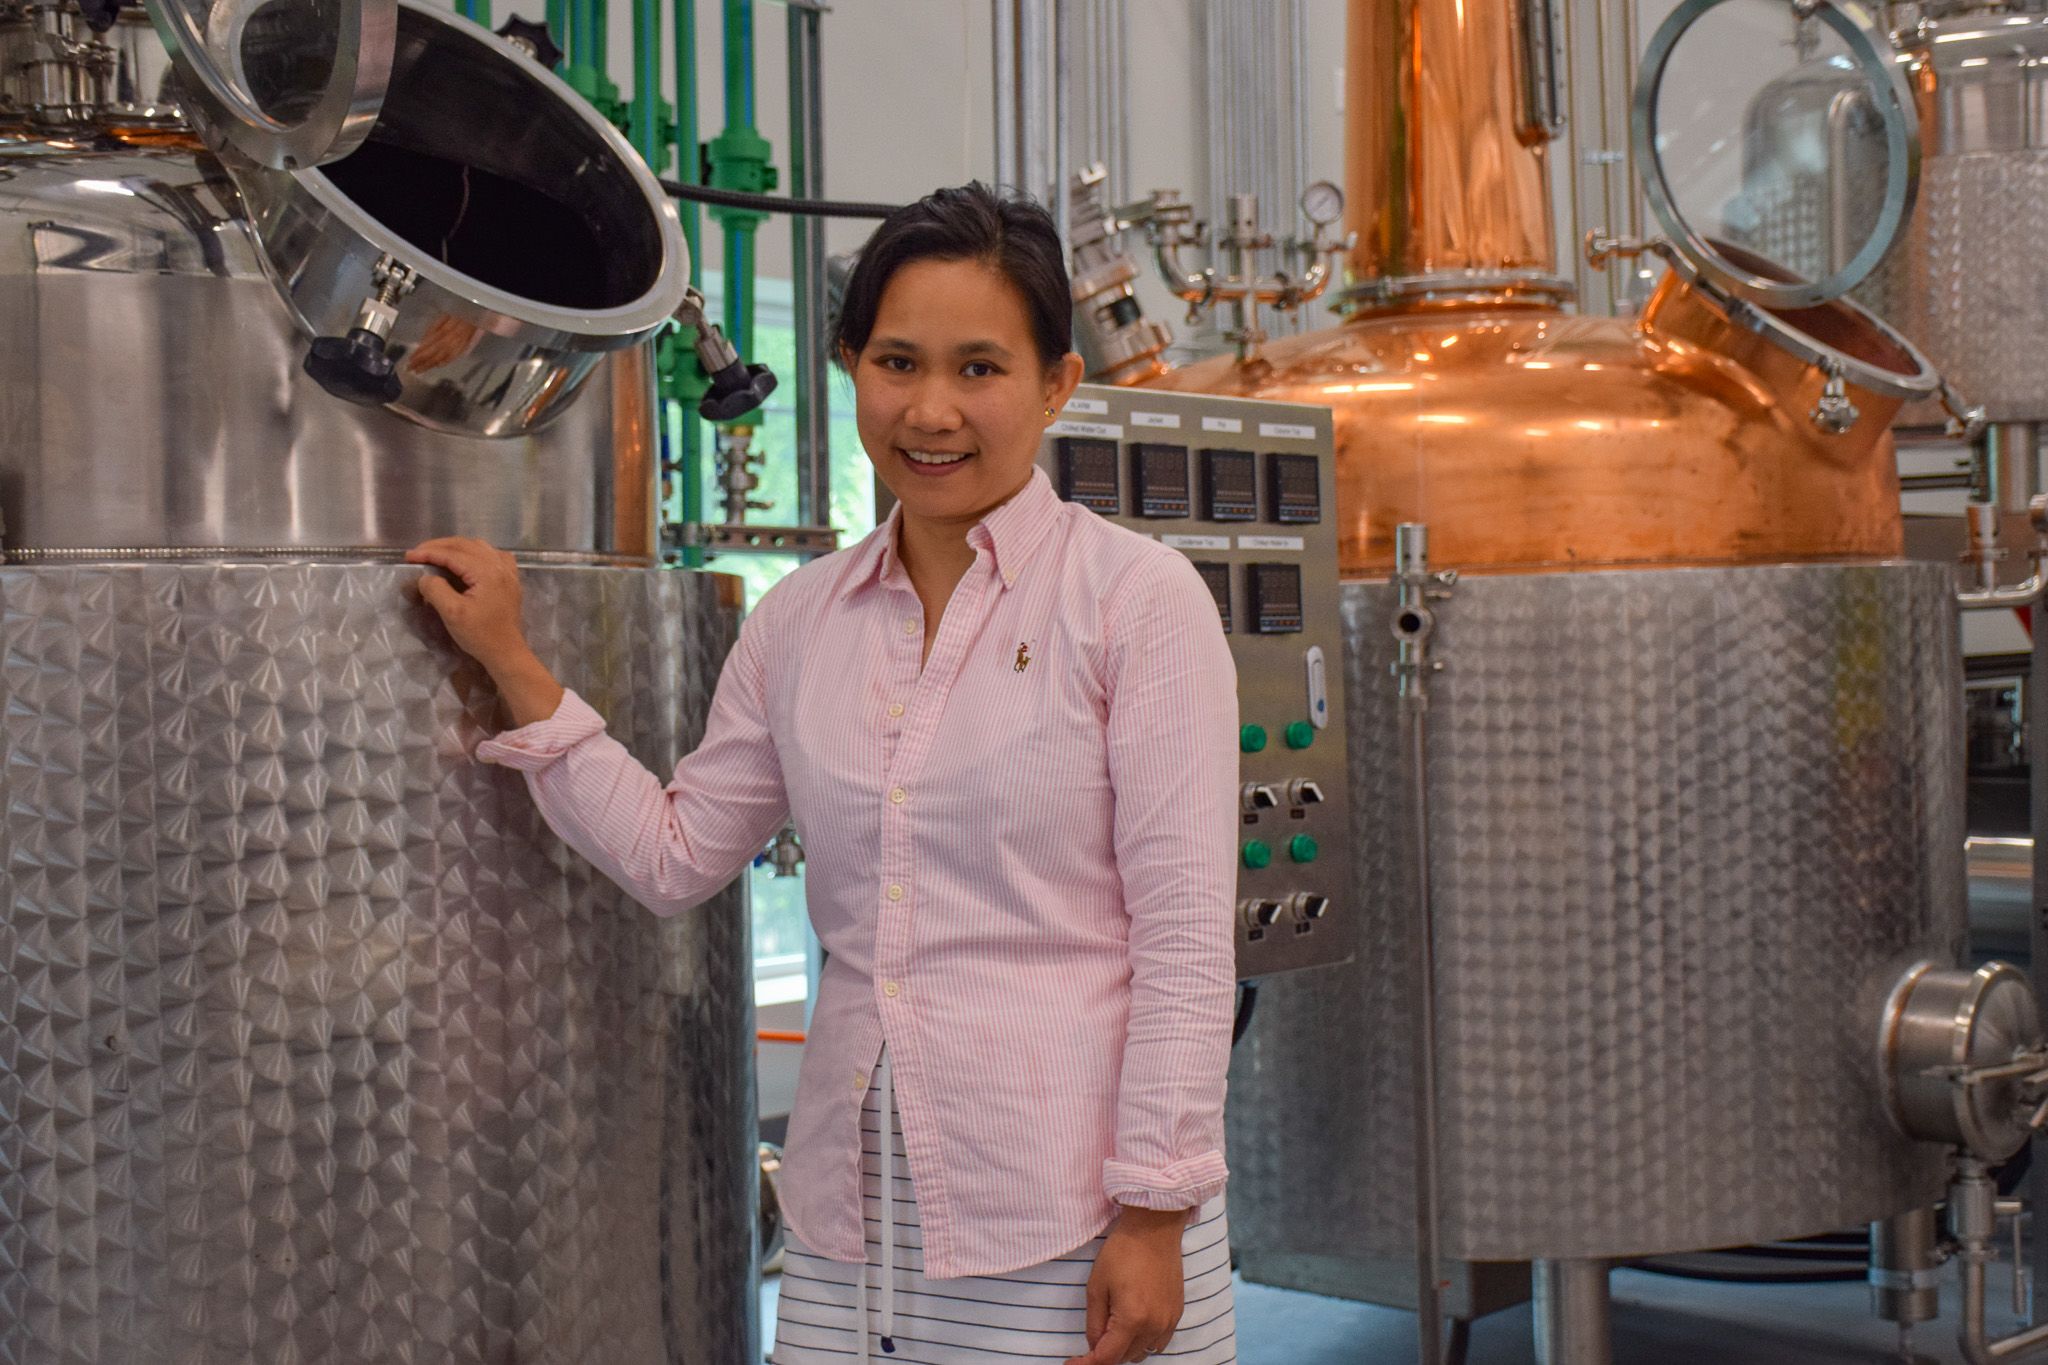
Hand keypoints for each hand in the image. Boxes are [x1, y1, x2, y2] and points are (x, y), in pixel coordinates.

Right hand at [405, 537, 564, 725]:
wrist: (506, 652)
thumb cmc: (480, 635)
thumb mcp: (452, 613)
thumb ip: (436, 590)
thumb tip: (425, 577)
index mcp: (487, 572)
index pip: (452, 554)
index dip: (428, 552)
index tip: (408, 556)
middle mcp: (500, 566)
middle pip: (465, 545)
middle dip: (439, 547)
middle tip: (418, 554)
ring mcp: (508, 572)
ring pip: (479, 547)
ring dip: (456, 547)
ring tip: (436, 555)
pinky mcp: (510, 580)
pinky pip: (492, 555)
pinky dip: (475, 552)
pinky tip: (466, 560)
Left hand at [1064, 1207, 1186, 1364]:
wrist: (1154, 1228)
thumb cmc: (1123, 1251)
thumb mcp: (1096, 1286)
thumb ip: (1094, 1323)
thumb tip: (1094, 1346)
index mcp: (1132, 1319)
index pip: (1107, 1358)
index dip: (1086, 1364)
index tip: (1072, 1363)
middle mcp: (1154, 1326)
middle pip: (1125, 1358)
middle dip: (1106, 1351)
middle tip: (1095, 1331)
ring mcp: (1169, 1321)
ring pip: (1142, 1352)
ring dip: (1125, 1347)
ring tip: (1114, 1322)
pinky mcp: (1177, 1314)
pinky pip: (1158, 1341)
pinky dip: (1143, 1339)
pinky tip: (1133, 1320)